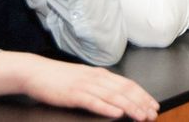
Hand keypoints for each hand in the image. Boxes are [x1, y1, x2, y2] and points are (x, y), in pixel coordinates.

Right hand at [0, 52, 158, 120]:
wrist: (35, 72)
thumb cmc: (59, 78)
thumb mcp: (84, 79)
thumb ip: (100, 86)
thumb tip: (118, 96)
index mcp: (100, 74)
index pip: (127, 83)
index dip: (142, 95)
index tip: (153, 104)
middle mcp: (95, 77)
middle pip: (124, 90)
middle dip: (141, 102)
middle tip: (153, 113)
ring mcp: (84, 85)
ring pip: (113, 96)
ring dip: (129, 107)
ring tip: (141, 116)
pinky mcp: (73, 93)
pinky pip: (93, 101)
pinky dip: (107, 107)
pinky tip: (117, 113)